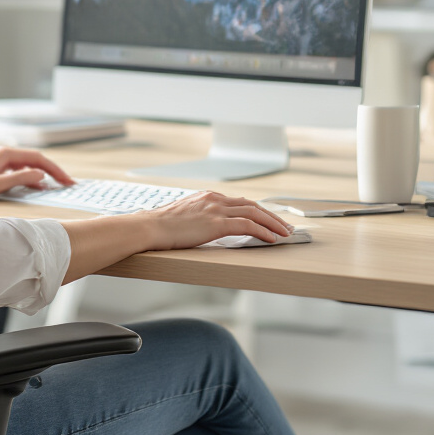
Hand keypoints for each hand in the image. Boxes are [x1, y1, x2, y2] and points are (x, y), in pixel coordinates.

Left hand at [0, 146, 74, 201]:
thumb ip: (19, 179)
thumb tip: (41, 176)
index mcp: (6, 154)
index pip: (38, 159)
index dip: (54, 169)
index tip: (66, 180)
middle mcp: (7, 154)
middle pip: (37, 160)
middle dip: (54, 171)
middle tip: (69, 183)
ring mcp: (4, 160)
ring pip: (31, 165)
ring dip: (45, 174)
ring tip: (59, 185)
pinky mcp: (1, 167)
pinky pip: (23, 170)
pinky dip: (34, 177)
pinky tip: (41, 186)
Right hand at [145, 190, 293, 249]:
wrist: (148, 227)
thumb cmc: (160, 226)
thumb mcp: (183, 217)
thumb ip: (198, 217)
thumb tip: (205, 228)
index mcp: (207, 196)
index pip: (240, 201)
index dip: (257, 210)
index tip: (268, 219)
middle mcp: (214, 199)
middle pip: (252, 204)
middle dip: (271, 215)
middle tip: (285, 226)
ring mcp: (215, 209)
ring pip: (254, 212)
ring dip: (273, 223)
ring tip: (284, 233)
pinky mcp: (216, 222)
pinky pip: (248, 225)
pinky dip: (263, 231)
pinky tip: (271, 238)